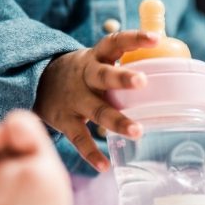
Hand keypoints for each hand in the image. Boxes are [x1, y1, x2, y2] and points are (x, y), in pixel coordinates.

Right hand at [34, 30, 158, 170]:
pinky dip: (91, 153)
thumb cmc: (81, 74)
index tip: (156, 38)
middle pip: (104, 76)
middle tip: (143, 82)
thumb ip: (123, 65)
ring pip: (96, 110)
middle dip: (122, 78)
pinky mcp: (64, 121)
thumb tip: (168, 63)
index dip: (135, 38)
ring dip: (117, 121)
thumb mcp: (96, 61)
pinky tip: (105, 166)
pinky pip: (79, 139)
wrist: (37, 82)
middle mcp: (85, 77)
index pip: (115, 42)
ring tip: (137, 132)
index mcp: (95, 58)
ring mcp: (74, 100)